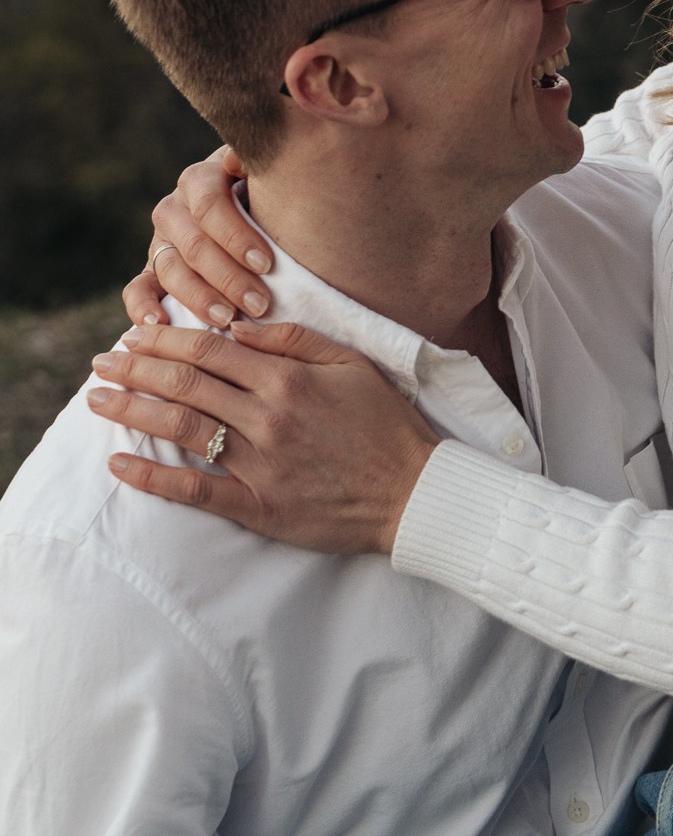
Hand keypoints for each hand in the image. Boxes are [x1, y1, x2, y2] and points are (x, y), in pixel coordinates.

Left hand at [87, 322, 438, 554]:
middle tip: (101, 360)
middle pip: (185, 383)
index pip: (210, 348)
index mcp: (287, 378)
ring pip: (181, 429)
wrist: (413, 491)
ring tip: (97, 399)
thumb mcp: (351, 365)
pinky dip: (152, 477)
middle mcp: (266, 416)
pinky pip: (194, 491)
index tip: (135, 332)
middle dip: (135, 367)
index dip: (165, 337)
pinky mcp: (258, 507)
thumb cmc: (386, 424)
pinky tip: (119, 463)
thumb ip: (295, 341)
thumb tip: (238, 328)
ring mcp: (260, 464)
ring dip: (133, 410)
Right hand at [123, 149, 276, 330]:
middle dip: (229, 277)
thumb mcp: (267, 175)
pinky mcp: (151, 272)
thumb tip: (236, 160)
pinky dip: (142, 307)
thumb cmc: (269, 195)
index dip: (235, 235)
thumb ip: (256, 167)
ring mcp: (161, 241)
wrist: (256, 211)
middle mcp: (175, 208)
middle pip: (194, 244)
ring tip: (227, 319)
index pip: (209, 205)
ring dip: (198, 297)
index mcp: (201, 179)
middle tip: (260, 304)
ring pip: (170, 269)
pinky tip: (159, 325)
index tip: (266, 264)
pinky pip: (137, 289)